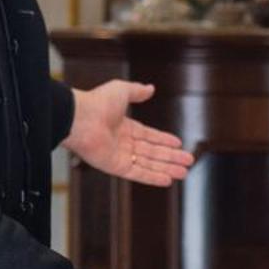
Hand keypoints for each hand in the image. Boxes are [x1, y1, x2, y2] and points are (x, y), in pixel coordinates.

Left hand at [66, 82, 193, 186]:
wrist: (79, 118)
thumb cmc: (96, 102)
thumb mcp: (122, 91)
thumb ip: (137, 91)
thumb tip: (151, 88)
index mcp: (123, 126)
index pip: (149, 135)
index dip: (164, 140)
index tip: (178, 143)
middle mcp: (123, 143)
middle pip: (152, 152)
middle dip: (172, 157)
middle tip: (188, 161)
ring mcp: (120, 156)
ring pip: (149, 164)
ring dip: (167, 168)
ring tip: (184, 172)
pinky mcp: (116, 167)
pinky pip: (138, 174)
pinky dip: (153, 177)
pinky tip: (168, 180)